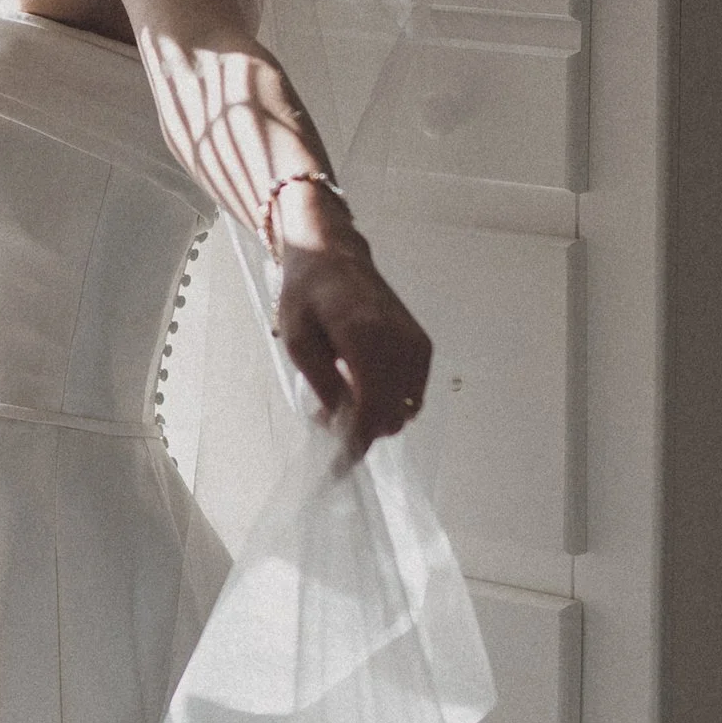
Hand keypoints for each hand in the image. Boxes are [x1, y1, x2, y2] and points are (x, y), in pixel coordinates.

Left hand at [272, 238, 431, 466]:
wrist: (332, 254)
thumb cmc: (307, 294)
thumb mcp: (298, 340)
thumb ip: (323, 385)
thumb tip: (342, 427)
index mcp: (365, 337)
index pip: (373, 409)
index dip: (357, 444)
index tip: (338, 467)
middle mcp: (400, 342)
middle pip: (392, 416)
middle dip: (361, 430)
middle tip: (327, 415)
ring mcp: (416, 344)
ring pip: (405, 409)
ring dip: (376, 416)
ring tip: (342, 396)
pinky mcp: (423, 344)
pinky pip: (413, 392)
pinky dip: (390, 400)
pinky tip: (363, 384)